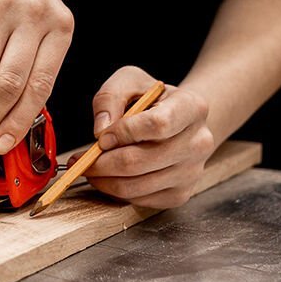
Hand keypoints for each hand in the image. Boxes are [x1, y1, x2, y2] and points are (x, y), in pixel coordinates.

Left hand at [81, 66, 214, 208]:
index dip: (124, 132)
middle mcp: (199, 142)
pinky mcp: (181, 194)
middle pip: (141, 161)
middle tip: (80, 159)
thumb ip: (110, 98)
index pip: (158, 125)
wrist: (178, 119)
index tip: (100, 136)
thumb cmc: (150, 98)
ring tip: (89, 167)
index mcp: (192, 107)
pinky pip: (140, 200)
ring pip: (137, 186)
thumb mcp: (129, 81)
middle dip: (102, 162)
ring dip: (104, 179)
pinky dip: (116, 191)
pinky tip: (107, 177)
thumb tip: (100, 131)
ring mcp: (192, 172)